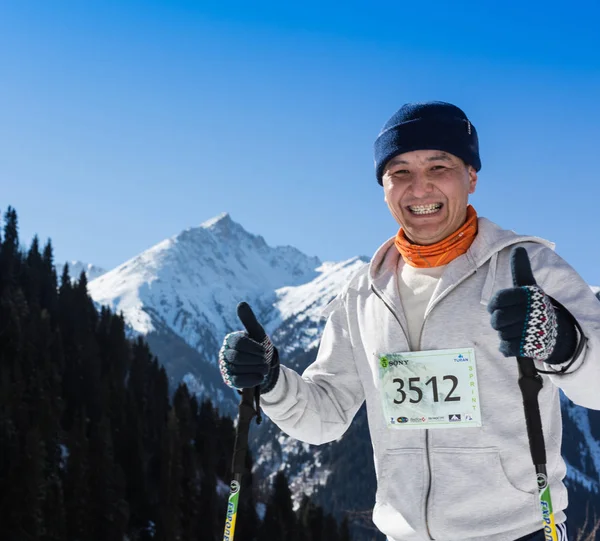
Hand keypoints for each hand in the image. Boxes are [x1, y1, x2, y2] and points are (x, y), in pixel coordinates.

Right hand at [218, 302, 279, 391]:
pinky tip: (260, 377)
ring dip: (255, 369)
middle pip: (236, 357)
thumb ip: (249, 320)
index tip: (264, 350)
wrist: (263, 365)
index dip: (253, 347)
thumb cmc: (259, 346)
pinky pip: (237, 382)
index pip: (238, 342)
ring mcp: (226, 367)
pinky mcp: (230, 380)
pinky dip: (251, 379)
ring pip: (237, 370)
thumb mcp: (257, 332)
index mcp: (231, 340)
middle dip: (254, 360)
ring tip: (265, 368)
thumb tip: (241, 303)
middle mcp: (225, 353)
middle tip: (266, 360)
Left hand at [487, 247, 575, 363]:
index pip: (498, 299)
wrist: (556, 332)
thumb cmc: (535, 306)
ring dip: (504, 334)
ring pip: (501, 334)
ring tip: (516, 329)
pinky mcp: (529, 348)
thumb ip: (520, 269)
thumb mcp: (529, 286)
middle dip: (498, 321)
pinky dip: (506, 347)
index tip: (497, 306)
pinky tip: (515, 342)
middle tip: (508, 320)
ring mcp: (530, 331)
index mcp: (528, 296)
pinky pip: (505, 349)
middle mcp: (531, 312)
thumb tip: (518, 248)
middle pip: (496, 320)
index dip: (493, 304)